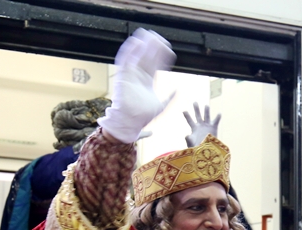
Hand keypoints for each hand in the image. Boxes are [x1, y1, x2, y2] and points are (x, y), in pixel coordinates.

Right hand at [98, 29, 176, 143]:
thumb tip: (178, 90)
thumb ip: (169, 98)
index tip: (169, 48)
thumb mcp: (161, 106)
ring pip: (137, 57)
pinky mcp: (122, 76)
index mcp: (147, 82)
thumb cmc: (143, 117)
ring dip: (142, 46)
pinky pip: (125, 61)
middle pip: (147, 58)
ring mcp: (130, 75)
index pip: (156, 65)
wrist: (129, 123)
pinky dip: (129, 51)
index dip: (161, 57)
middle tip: (160, 38)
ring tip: (149, 35)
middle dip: (153, 48)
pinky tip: (136, 42)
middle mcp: (138, 77)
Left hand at [183, 102, 221, 147]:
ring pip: (207, 116)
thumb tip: (187, 135)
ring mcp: (207, 126)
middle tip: (195, 102)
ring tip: (206, 105)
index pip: (190, 120)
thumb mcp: (192, 144)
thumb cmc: (198, 148)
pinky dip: (217, 117)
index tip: (184, 110)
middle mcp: (200, 125)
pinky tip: (219, 113)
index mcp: (194, 128)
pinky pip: (216, 121)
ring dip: (207, 111)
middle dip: (196, 109)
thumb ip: (189, 140)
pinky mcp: (214, 128)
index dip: (187, 116)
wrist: (207, 151)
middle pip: (198, 115)